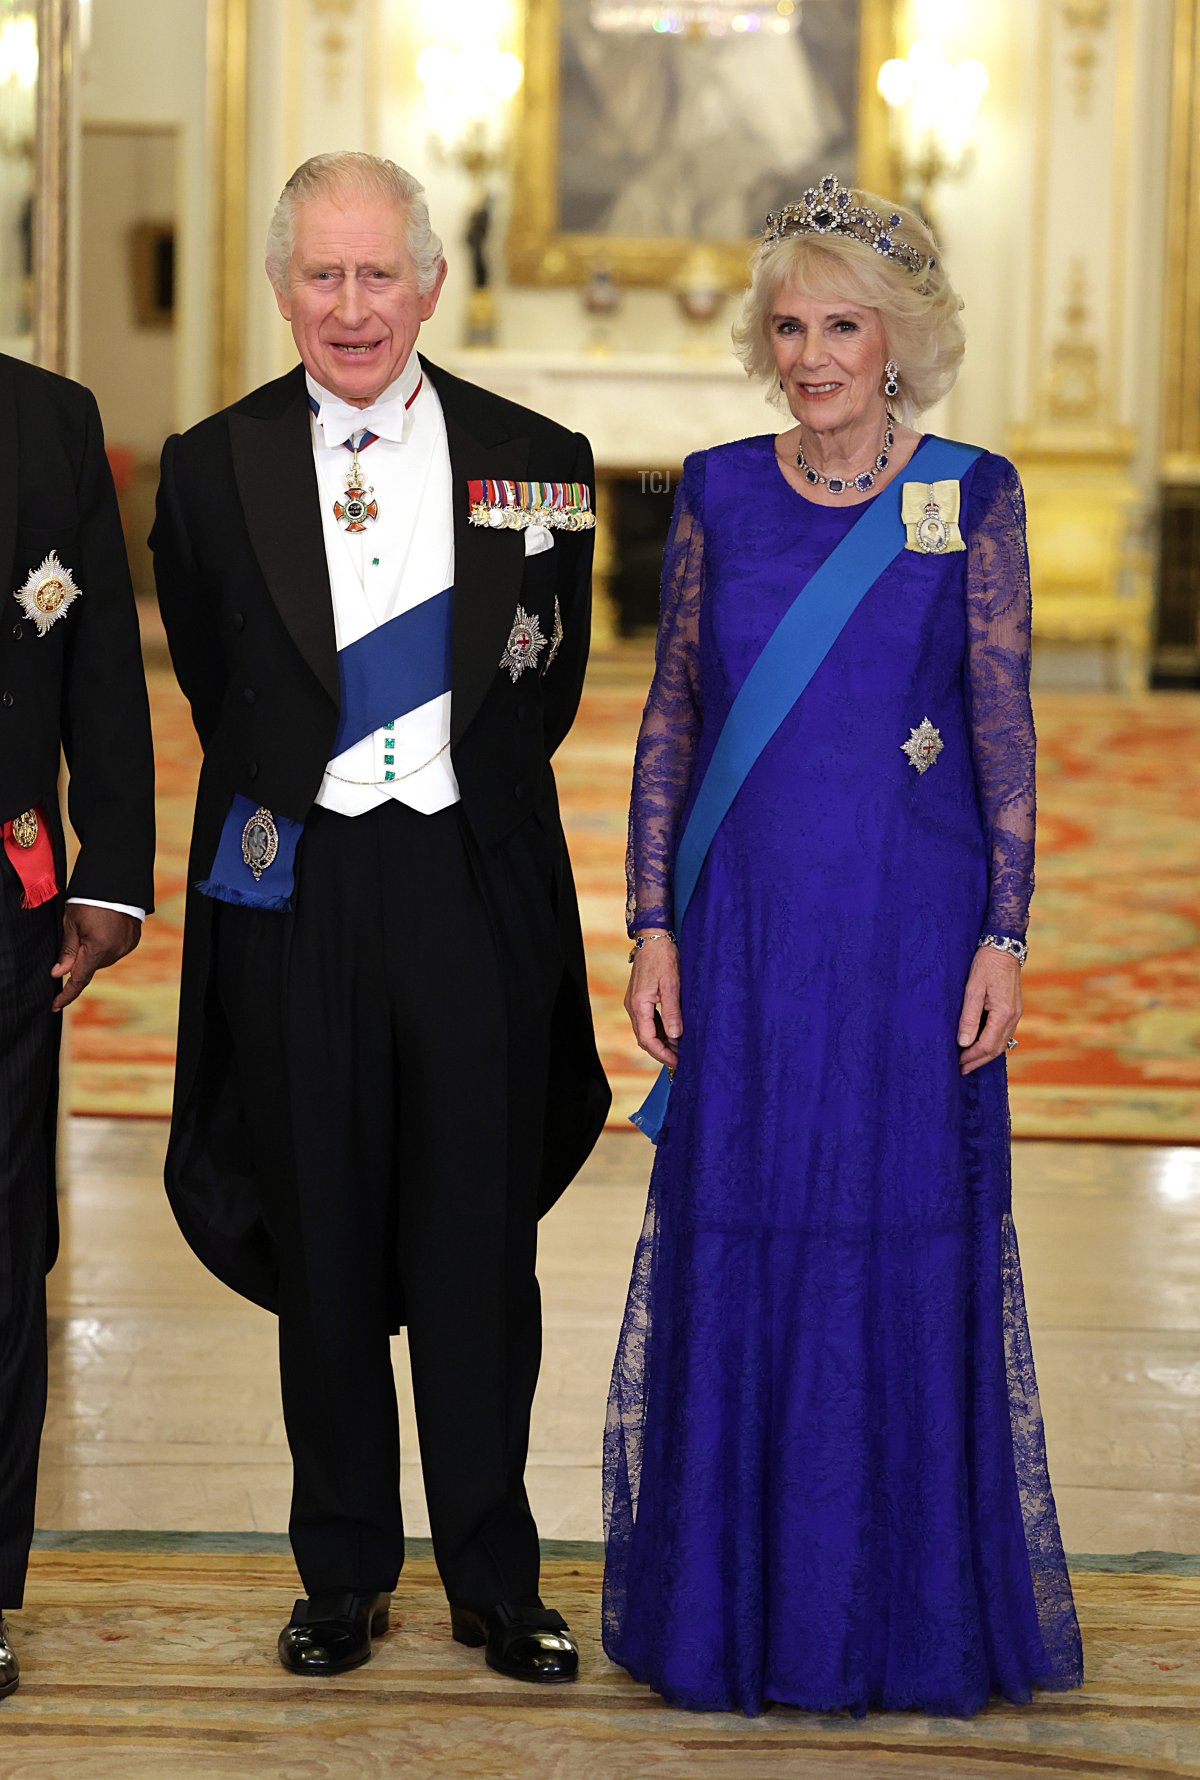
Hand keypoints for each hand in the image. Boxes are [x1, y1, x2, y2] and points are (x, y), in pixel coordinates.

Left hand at [51, 906, 141, 1011]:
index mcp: (97, 948)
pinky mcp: (132, 941)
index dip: (66, 994)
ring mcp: (126, 947)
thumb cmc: (90, 901)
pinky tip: (104, 929)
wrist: (116, 884)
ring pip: (103, 959)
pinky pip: (114, 951)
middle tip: (77, 936)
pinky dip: (106, 945)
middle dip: (81, 958)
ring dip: (94, 951)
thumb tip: (58, 973)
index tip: (55, 1005)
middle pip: (91, 966)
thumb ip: (67, 951)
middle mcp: (114, 952)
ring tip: (93, 927)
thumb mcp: (71, 924)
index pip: (79, 979)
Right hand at [624, 933, 681, 1069]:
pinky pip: (647, 1021)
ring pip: (646, 1031)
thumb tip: (676, 1036)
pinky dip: (659, 1031)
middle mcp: (633, 1006)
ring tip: (679, 1049)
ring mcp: (634, 1003)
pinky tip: (673, 1033)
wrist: (653, 938)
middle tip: (680, 1060)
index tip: (677, 1062)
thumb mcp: (672, 985)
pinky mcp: (639, 999)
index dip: (662, 1053)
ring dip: (661, 1042)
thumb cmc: (663, 958)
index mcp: (639, 1005)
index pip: (647, 1039)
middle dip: (661, 1052)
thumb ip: (672, 1011)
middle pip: (644, 1038)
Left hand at [957, 946, 1021, 1075]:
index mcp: (1004, 1013)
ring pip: (1001, 1043)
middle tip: (961, 1069)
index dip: (971, 1057)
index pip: (987, 1045)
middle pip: (996, 1048)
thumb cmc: (986, 965)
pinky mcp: (1013, 1009)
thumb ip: (969, 1017)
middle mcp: (1013, 1017)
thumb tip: (964, 1043)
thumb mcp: (973, 989)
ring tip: (968, 1062)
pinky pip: (1003, 1033)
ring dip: (985, 1054)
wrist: (1003, 947)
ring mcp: (1016, 1013)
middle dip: (978, 1060)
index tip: (957, 1063)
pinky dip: (991, 1043)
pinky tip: (979, 1045)